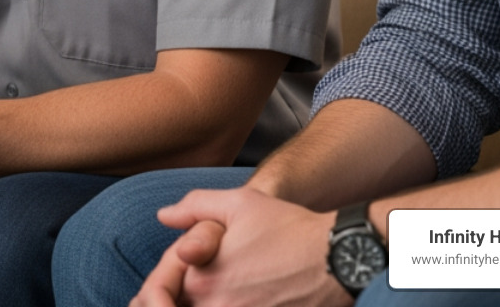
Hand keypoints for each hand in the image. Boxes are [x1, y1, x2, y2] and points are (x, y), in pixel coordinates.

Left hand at [133, 188, 350, 306]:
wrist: (338, 258)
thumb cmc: (289, 228)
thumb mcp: (239, 203)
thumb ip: (193, 207)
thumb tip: (163, 216)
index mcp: (202, 281)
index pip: (161, 291)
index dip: (161, 281)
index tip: (174, 272)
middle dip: (175, 298)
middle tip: (180, 288)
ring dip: (200, 305)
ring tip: (212, 292)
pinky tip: (242, 298)